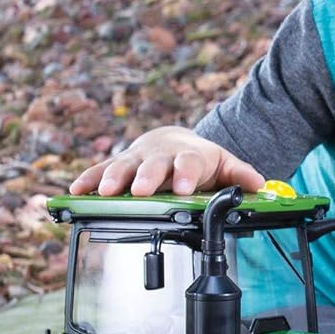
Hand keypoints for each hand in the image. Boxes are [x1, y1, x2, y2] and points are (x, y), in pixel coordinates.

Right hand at [68, 126, 266, 197]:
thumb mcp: (222, 164)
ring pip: (124, 166)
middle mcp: (160, 155)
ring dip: (114, 179)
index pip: (189, 162)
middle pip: (154, 164)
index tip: (184, 187)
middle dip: (147, 177)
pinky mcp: (118, 165)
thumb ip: (239, 174)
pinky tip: (76, 191)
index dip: (186, 173)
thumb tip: (258, 184)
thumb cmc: (198, 159)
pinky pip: (100, 171)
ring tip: (106, 193)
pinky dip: (88, 180)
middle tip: (142, 190)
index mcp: (188, 155)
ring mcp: (137, 159)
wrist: (174, 141)